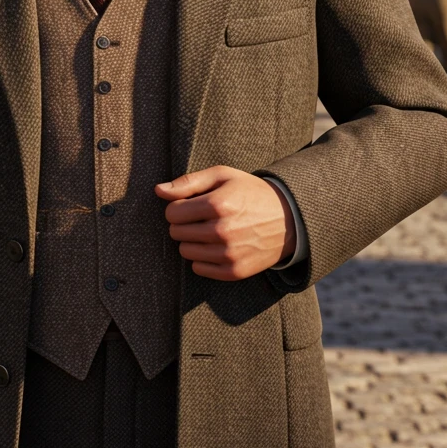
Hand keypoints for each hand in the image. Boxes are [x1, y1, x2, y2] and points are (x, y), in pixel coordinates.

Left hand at [155, 165, 295, 280]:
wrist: (289, 218)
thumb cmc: (250, 193)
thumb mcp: (223, 176)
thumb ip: (188, 182)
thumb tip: (158, 190)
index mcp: (218, 204)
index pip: (172, 212)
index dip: (178, 207)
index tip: (191, 205)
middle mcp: (223, 230)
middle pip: (176, 232)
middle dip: (184, 224)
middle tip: (202, 218)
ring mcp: (229, 254)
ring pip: (185, 251)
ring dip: (192, 241)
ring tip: (209, 231)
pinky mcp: (234, 271)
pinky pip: (198, 269)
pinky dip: (202, 258)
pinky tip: (216, 246)